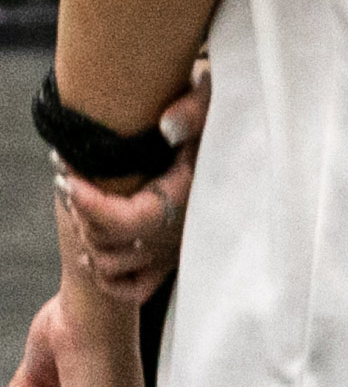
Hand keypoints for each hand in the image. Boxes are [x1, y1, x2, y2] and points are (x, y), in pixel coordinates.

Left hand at [61, 79, 195, 301]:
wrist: (239, 131)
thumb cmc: (215, 109)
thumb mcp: (211, 98)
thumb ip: (194, 109)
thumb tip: (167, 127)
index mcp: (190, 192)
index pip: (131, 219)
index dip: (92, 206)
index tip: (68, 179)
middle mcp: (182, 227)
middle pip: (110, 243)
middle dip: (83, 215)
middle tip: (73, 184)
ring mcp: (176, 246)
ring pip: (111, 265)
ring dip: (89, 239)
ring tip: (84, 209)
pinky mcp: (172, 258)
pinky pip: (132, 287)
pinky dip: (108, 277)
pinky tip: (98, 250)